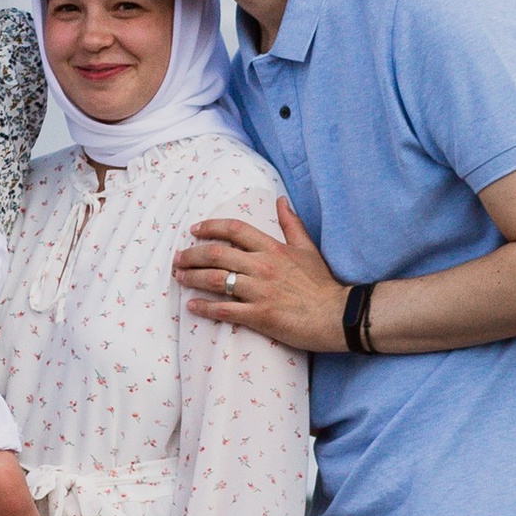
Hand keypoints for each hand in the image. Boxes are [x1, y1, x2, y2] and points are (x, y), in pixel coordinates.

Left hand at [170, 195, 344, 349]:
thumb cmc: (322, 283)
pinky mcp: (259, 316)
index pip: (235, 230)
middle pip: (217, 254)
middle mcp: (263, 266)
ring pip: (217, 279)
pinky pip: (225, 310)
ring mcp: (260, 291)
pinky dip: (205, 307)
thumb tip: (280, 200)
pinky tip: (192, 306)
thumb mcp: (308, 247)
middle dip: (192, 254)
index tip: (194, 230)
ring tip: (180, 277)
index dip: (211, 227)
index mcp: (273, 249)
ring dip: (193, 277)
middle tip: (178, 258)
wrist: (336, 316)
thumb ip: (291, 223)